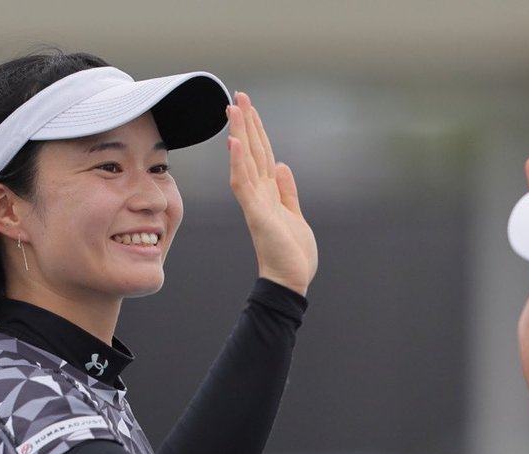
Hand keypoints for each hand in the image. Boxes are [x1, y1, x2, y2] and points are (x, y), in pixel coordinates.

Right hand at [227, 91, 317, 295]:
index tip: (249, 108)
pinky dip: (239, 164)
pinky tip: (235, 143)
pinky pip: (244, 186)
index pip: (261, 156)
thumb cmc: (292, 255)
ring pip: (245, 163)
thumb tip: (283, 167)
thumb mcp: (295, 215)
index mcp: (269, 195)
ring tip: (234, 109)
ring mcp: (256, 205)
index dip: (256, 132)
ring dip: (240, 135)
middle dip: (246, 124)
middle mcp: (260, 196)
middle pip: (252, 153)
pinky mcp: (257, 216)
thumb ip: (287, 192)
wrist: (290, 282)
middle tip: (239, 96)